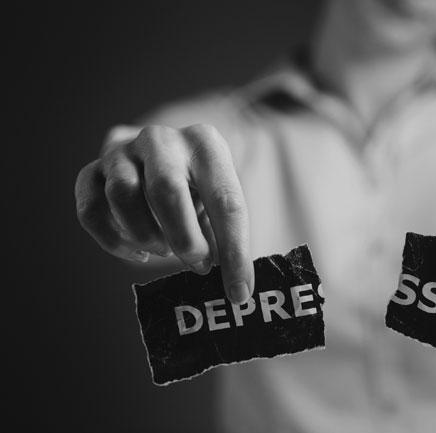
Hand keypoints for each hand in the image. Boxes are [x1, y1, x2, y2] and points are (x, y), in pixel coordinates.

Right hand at [75, 124, 252, 302]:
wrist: (163, 154)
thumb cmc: (200, 186)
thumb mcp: (220, 200)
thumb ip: (223, 235)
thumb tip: (234, 285)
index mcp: (205, 144)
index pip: (225, 199)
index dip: (234, 250)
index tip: (239, 291)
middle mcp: (161, 140)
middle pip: (165, 188)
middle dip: (184, 237)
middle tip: (197, 264)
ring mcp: (122, 152)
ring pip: (122, 194)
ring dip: (145, 234)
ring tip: (164, 250)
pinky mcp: (92, 171)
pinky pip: (90, 209)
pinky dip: (112, 240)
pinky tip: (138, 253)